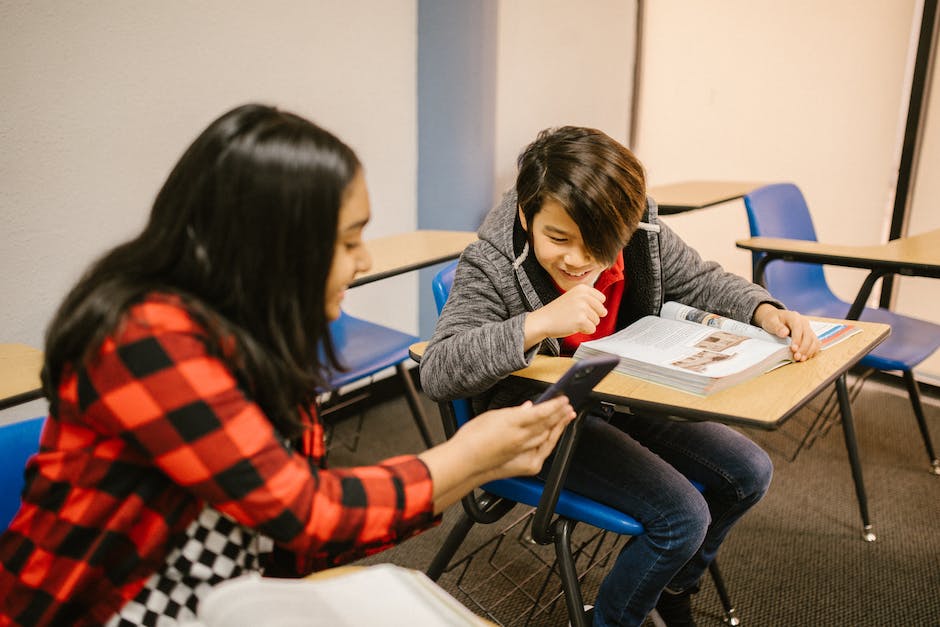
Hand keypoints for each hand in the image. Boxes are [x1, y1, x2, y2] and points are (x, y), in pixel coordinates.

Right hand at [456, 396, 575, 478]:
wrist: (465, 463)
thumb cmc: (472, 440)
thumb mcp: (492, 417)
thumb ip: (514, 413)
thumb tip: (527, 408)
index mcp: (513, 422)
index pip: (541, 412)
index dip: (555, 405)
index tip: (563, 398)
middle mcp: (522, 438)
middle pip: (548, 424)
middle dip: (560, 414)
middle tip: (568, 406)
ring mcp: (526, 453)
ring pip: (549, 437)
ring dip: (559, 426)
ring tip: (566, 417)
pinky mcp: (527, 465)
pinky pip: (545, 450)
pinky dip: (551, 441)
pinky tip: (554, 435)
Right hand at [524, 285, 606, 348]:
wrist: (543, 320)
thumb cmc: (557, 311)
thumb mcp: (573, 297)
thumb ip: (588, 299)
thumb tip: (605, 311)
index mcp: (582, 288)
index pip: (602, 299)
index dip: (593, 307)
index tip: (581, 308)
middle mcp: (583, 296)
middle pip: (602, 311)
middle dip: (591, 316)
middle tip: (576, 315)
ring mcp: (582, 308)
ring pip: (597, 321)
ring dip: (586, 324)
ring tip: (572, 320)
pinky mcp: (581, 320)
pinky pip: (592, 329)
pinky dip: (584, 331)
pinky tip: (573, 326)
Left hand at [753, 303, 820, 360]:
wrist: (776, 318)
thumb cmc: (773, 320)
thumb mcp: (770, 321)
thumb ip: (777, 327)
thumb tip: (785, 333)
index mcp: (794, 317)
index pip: (798, 328)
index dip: (797, 339)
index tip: (793, 349)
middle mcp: (804, 322)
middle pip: (808, 336)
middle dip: (803, 348)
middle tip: (796, 357)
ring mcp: (808, 329)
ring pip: (814, 340)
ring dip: (809, 351)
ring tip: (801, 359)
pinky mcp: (810, 335)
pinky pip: (815, 344)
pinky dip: (812, 351)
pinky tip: (806, 357)